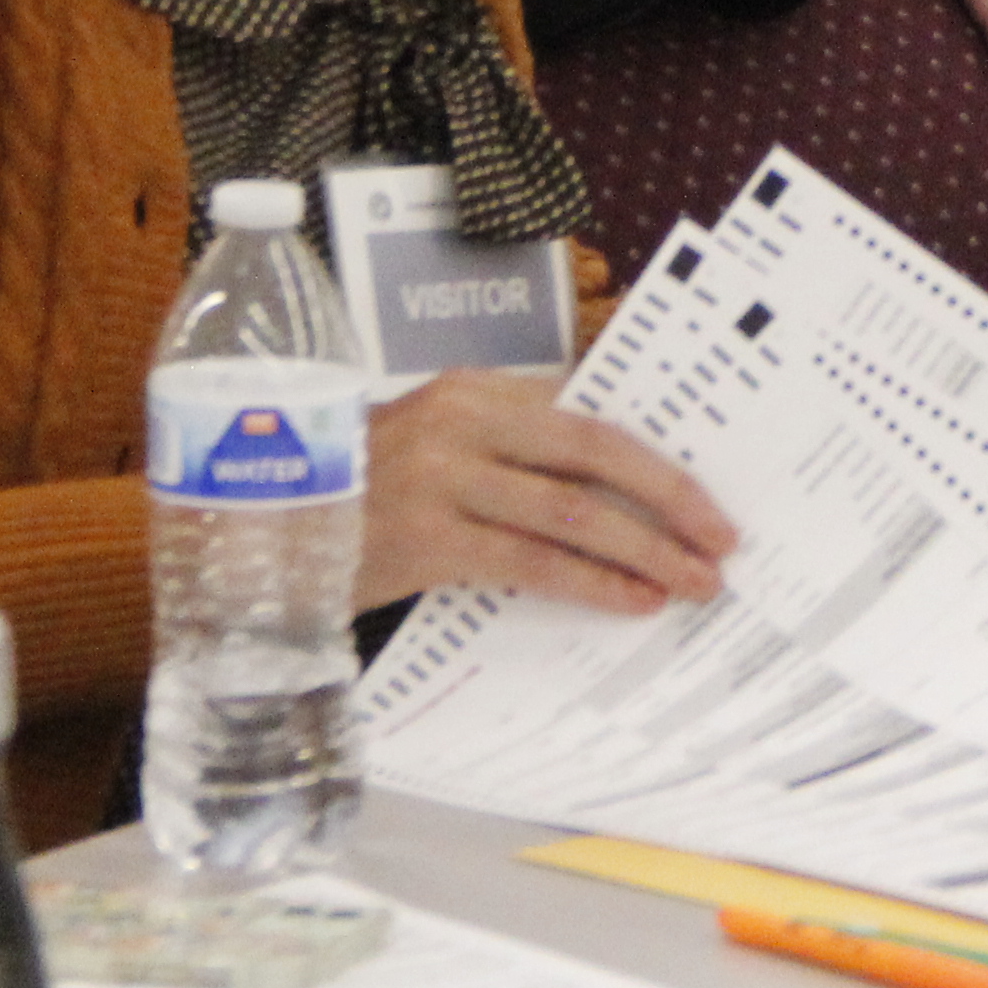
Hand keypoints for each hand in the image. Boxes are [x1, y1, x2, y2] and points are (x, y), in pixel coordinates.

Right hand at [354, 368, 736, 617]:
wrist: (264, 530)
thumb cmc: (366, 493)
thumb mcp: (438, 447)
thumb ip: (513, 453)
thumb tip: (618, 487)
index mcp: (475, 388)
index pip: (587, 413)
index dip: (654, 450)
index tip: (706, 484)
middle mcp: (461, 420)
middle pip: (594, 451)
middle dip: (671, 495)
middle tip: (723, 536)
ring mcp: (443, 478)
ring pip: (572, 510)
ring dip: (646, 548)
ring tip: (694, 580)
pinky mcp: (429, 539)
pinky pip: (532, 561)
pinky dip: (593, 581)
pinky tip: (633, 599)